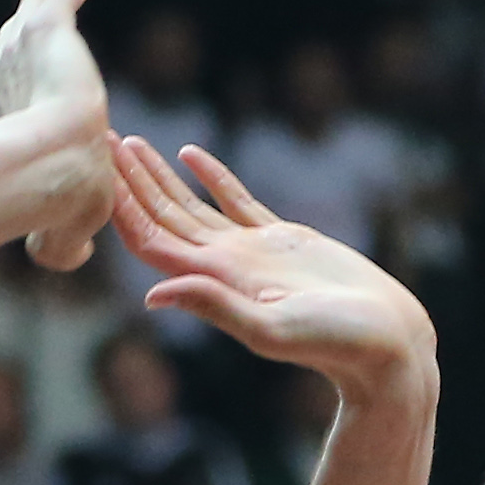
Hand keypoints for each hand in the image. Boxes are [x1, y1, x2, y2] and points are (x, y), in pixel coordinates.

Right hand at [0, 0, 125, 270]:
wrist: (48, 168)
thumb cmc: (50, 207)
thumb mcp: (59, 233)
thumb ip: (64, 247)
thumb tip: (76, 260)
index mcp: (8, 119)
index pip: (19, 98)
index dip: (30, 94)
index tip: (43, 90)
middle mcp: (8, 74)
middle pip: (22, 34)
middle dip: (35, 11)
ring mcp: (24, 46)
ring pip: (46, 0)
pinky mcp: (50, 27)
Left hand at [113, 138, 434, 393]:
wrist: (387, 346)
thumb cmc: (338, 344)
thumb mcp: (273, 329)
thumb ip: (216, 308)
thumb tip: (152, 295)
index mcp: (217, 283)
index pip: (152, 241)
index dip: (121, 207)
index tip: (96, 169)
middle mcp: (226, 267)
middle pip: (162, 219)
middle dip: (130, 181)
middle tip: (100, 138)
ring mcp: (253, 253)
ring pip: (193, 207)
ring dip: (160, 176)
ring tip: (133, 142)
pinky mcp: (285, 241)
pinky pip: (237, 202)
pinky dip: (212, 176)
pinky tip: (194, 153)